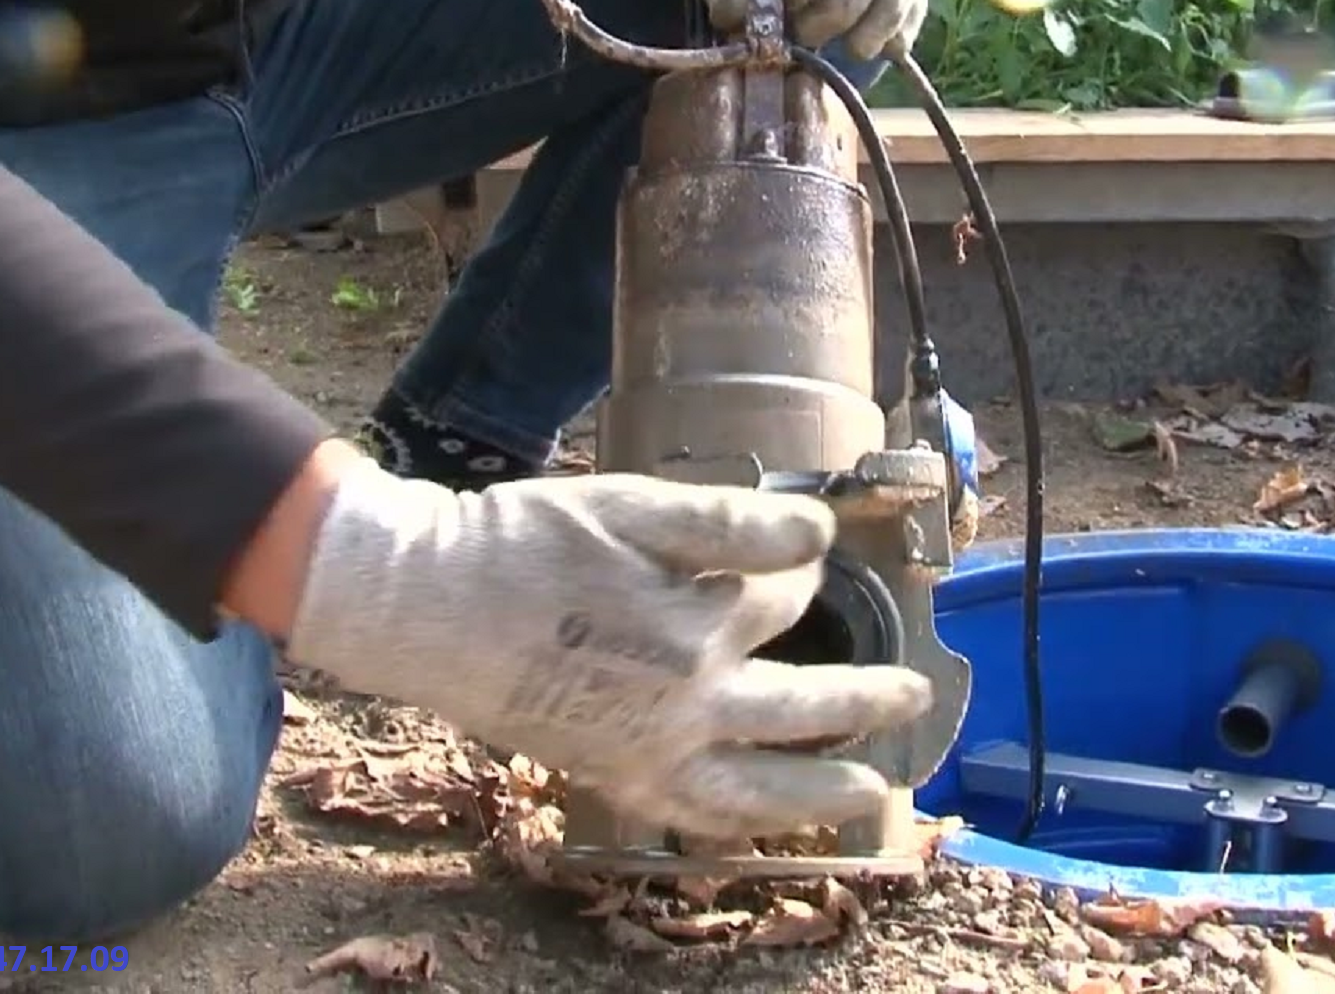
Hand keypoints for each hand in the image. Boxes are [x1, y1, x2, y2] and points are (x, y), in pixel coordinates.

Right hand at [284, 459, 933, 837]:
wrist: (423, 604)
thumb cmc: (521, 542)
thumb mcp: (628, 507)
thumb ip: (726, 523)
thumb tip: (816, 534)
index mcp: (695, 622)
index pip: (783, 597)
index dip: (802, 568)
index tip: (806, 552)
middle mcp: (687, 699)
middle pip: (803, 705)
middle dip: (866, 696)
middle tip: (911, 693)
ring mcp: (651, 750)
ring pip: (762, 789)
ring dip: (826, 790)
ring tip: (876, 791)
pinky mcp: (611, 778)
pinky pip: (692, 817)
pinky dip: (738, 827)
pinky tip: (765, 826)